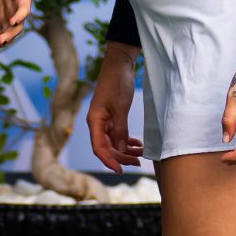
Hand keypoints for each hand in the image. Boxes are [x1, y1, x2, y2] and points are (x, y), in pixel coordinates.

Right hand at [86, 41, 143, 172]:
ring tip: (141, 154)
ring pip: (113, 142)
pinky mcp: (112, 116)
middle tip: (138, 162)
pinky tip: (137, 144)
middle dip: (121, 157)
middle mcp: (97, 123)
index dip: (109, 161)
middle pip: (107, 148)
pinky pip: (118, 134)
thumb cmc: (117, 83)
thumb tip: (122, 150)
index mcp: (94, 121)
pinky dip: (127, 141)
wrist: (120, 64)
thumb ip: (121, 130)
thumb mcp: (121, 107)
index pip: (98, 148)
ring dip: (126, 150)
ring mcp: (105, 120)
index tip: (121, 170)